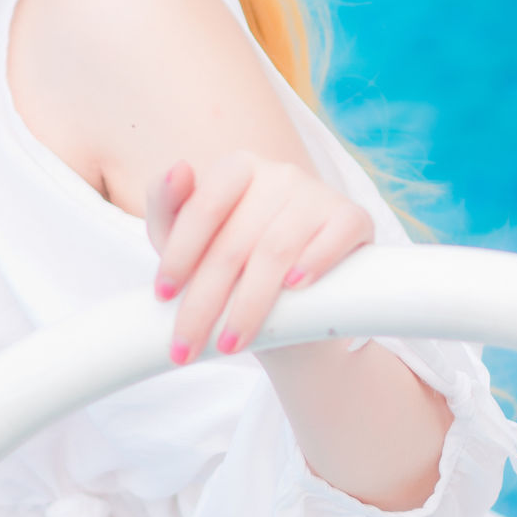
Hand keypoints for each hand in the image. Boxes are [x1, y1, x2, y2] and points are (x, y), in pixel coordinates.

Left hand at [146, 154, 374, 363]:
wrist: (295, 299)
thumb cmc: (231, 263)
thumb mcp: (188, 239)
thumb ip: (167, 205)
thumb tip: (177, 169)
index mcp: (236, 169)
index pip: (204, 207)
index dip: (180, 255)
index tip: (163, 297)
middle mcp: (278, 174)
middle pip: (235, 242)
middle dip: (205, 302)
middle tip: (187, 346)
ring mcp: (317, 194)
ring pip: (277, 250)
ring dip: (249, 304)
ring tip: (230, 343)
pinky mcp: (352, 218)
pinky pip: (336, 235)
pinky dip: (315, 261)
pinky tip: (295, 288)